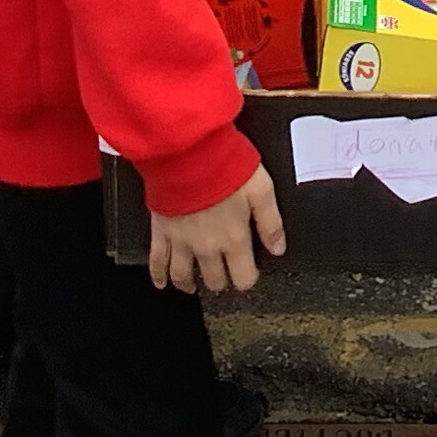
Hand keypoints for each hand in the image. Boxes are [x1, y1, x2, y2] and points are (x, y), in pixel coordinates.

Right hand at [149, 166, 284, 294]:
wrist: (188, 151)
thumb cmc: (224, 164)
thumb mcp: (261, 189)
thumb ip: (271, 222)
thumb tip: (278, 247)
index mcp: (233, 238)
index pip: (243, 277)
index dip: (247, 278)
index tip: (248, 273)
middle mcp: (207, 246)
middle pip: (214, 280)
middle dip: (221, 279)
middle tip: (223, 274)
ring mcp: (181, 241)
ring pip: (184, 275)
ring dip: (190, 283)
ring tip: (193, 284)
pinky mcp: (161, 230)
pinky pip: (157, 261)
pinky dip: (158, 275)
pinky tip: (162, 282)